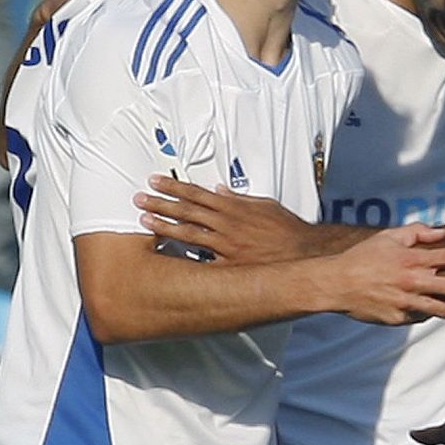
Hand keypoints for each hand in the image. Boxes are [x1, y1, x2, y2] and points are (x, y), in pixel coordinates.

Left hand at [136, 175, 322, 263]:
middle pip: (187, 210)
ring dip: (165, 225)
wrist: (305, 252)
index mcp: (234, 207)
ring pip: (189, 232)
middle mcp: (227, 223)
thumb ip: (240, 198)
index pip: (198, 193)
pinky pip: (203, 259)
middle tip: (140, 198)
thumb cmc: (288, 230)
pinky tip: (168, 253)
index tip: (156, 181)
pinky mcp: (230, 264)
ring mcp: (226, 244)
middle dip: (161, 203)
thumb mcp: (265, 205)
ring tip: (144, 220)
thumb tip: (220, 190)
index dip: (174, 187)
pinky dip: (185, 256)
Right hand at [332, 224, 444, 323]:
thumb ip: (417, 233)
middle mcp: (414, 280)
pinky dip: (429, 312)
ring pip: (443, 308)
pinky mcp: (399, 318)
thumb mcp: (388, 236)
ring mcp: (407, 302)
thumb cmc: (363, 257)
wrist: (336, 284)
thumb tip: (441, 233)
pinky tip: (437, 311)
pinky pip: (420, 315)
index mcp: (413, 258)